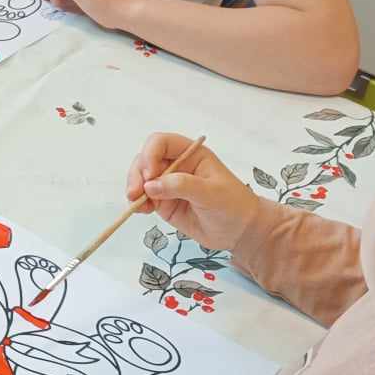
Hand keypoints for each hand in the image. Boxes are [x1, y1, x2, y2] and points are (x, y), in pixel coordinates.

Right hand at [127, 133, 264, 251]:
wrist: (240, 231)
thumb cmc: (233, 206)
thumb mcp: (211, 193)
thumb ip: (181, 186)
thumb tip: (150, 186)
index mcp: (191, 154)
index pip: (161, 143)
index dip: (150, 154)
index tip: (150, 174)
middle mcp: (176, 166)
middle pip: (145, 160)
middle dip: (137, 174)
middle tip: (136, 193)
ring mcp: (167, 184)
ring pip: (140, 178)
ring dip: (134, 188)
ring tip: (139, 205)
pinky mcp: (163, 202)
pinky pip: (142, 198)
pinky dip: (137, 203)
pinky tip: (142, 211)